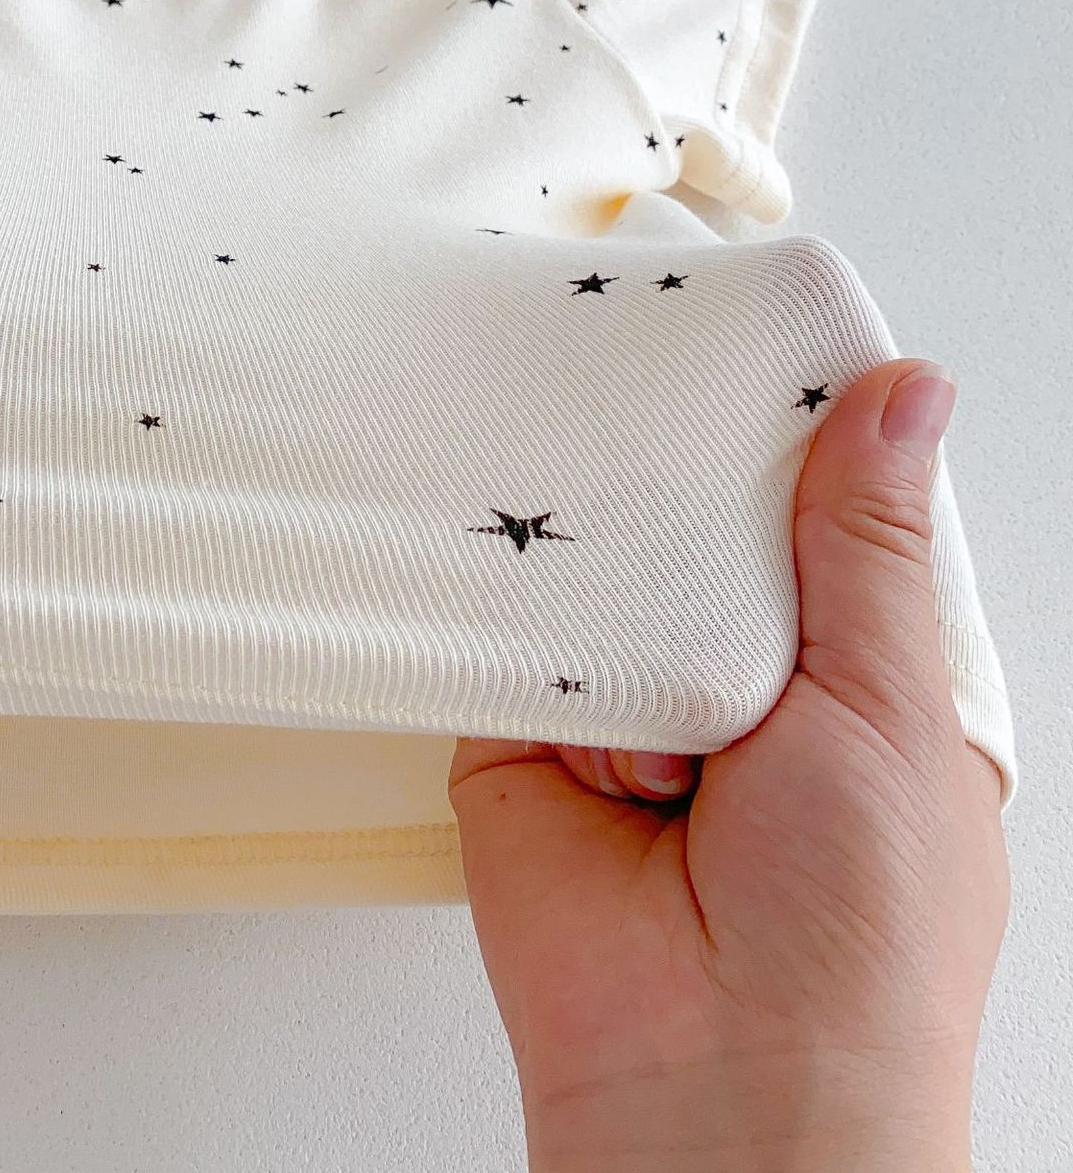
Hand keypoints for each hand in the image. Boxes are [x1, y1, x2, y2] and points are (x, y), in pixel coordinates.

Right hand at [448, 357, 1008, 1172]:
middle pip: (701, 529)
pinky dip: (514, 592)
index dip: (798, 436)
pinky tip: (513, 534)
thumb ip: (866, 547)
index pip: (822, 519)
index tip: (761, 335)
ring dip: (602, 536)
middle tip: (648, 353)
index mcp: (854, 677)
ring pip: (605, 567)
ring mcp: (627, 708)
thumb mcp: (890, 703)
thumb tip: (904, 395)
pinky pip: (512, 632)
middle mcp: (741, 684)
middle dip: (682, 472)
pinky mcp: (523, 734)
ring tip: (591, 469)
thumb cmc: (857, 933)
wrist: (714, 1083)